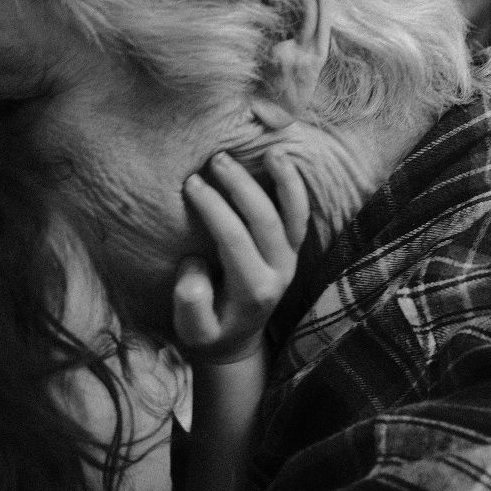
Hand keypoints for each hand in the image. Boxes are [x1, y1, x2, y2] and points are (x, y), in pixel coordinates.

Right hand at [174, 151, 308, 363]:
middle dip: (241, 186)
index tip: (191, 184)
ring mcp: (290, 258)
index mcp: (252, 290)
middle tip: (215, 159)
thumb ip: (190, 305)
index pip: (235, 240)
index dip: (214, 209)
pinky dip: (294, 185)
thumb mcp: (192, 330)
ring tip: (266, 150)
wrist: (237, 339)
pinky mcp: (293, 247)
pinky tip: (280, 157)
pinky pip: (299, 212)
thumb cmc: (209, 331)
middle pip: (265, 220)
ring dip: (282, 180)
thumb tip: (193, 268)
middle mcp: (279, 272)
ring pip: (293, 213)